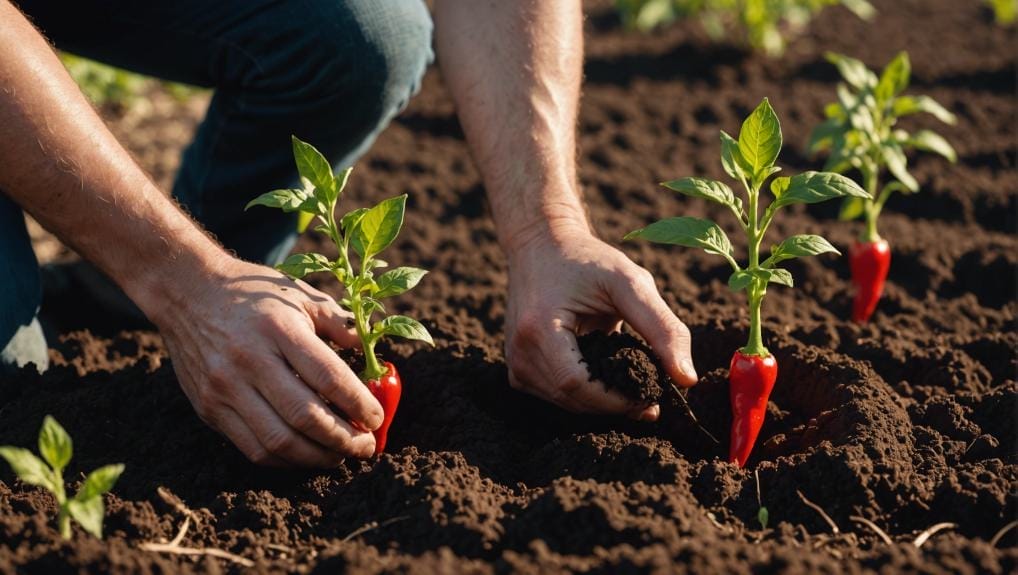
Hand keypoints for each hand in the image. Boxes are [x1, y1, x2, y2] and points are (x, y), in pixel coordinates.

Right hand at [147, 257, 382, 465]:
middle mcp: (250, 361)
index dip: (359, 404)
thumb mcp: (300, 294)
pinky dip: (285, 460)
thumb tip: (374, 353)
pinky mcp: (209, 408)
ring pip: (279, 441)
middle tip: (366, 446)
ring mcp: (225, 388)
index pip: (328, 378)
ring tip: (340, 456)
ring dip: (317, 457)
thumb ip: (340, 322)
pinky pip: (252, 448)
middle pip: (305, 416)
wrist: (187, 292)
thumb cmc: (254, 292)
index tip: (377, 418)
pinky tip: (306, 454)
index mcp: (279, 329)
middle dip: (344, 439)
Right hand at [504, 226, 697, 419]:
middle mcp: (520, 350)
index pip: (577, 385)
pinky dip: (584, 393)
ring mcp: (514, 361)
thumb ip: (662, 328)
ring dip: (600, 400)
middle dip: (613, 404)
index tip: (651, 399)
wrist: (542, 245)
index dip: (616, 401)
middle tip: (650, 395)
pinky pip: (554, 395)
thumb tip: (686, 379)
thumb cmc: (586, 260)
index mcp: (539, 327)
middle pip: (571, 399)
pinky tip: (605, 376)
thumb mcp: (631, 283)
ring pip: (563, 403)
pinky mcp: (518, 367)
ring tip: (631, 384)